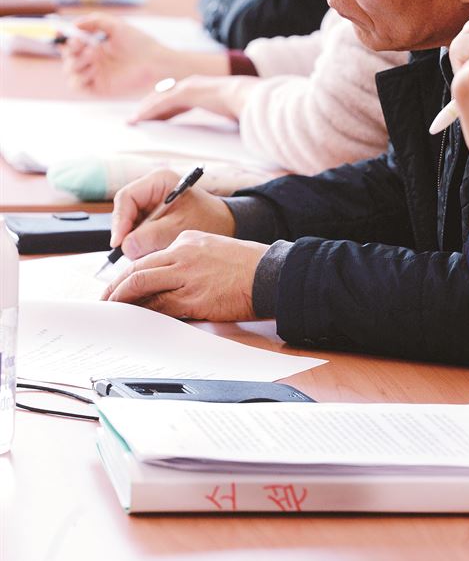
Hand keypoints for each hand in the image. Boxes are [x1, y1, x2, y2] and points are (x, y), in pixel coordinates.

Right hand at [60, 14, 173, 95]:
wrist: (155, 62)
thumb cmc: (139, 43)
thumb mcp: (116, 26)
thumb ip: (95, 21)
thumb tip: (74, 24)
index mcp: (96, 46)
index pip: (73, 44)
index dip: (66, 39)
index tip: (65, 33)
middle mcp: (94, 61)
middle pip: (69, 58)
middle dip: (71, 50)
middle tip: (81, 43)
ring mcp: (96, 75)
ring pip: (71, 71)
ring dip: (76, 62)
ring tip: (93, 54)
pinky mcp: (99, 88)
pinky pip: (78, 85)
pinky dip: (80, 76)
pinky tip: (94, 68)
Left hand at [102, 230, 267, 320]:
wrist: (272, 274)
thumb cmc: (248, 266)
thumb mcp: (213, 250)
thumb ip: (189, 260)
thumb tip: (167, 281)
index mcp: (187, 240)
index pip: (149, 258)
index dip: (128, 275)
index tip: (119, 286)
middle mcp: (183, 254)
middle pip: (137, 270)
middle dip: (115, 288)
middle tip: (104, 301)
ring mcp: (187, 275)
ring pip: (141, 285)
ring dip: (122, 300)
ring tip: (112, 312)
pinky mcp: (194, 297)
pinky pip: (160, 306)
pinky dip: (144, 313)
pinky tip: (136, 320)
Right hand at [111, 167, 235, 258]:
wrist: (226, 225)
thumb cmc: (208, 220)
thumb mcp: (179, 228)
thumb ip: (151, 236)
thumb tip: (125, 246)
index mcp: (159, 181)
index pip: (126, 198)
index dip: (119, 221)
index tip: (118, 242)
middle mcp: (151, 189)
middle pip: (125, 211)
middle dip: (127, 233)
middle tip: (131, 252)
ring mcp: (150, 203)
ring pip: (130, 224)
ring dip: (135, 240)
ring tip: (149, 251)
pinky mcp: (152, 217)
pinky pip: (138, 231)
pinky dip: (142, 242)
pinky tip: (153, 250)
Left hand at [130, 75, 260, 123]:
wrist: (251, 98)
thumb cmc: (247, 107)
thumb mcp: (233, 114)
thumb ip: (227, 118)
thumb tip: (233, 128)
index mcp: (204, 89)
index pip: (179, 99)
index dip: (166, 109)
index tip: (158, 118)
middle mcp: (194, 84)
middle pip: (165, 96)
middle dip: (151, 108)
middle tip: (139, 119)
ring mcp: (189, 86)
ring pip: (159, 99)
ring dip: (145, 110)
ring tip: (133, 121)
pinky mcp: (185, 93)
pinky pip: (161, 104)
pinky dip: (148, 112)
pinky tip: (138, 119)